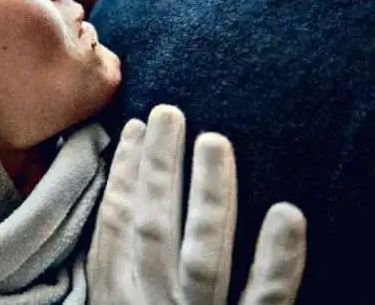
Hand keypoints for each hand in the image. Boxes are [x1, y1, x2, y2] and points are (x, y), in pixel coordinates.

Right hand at [87, 105, 305, 304]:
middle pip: (153, 227)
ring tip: (214, 140)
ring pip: (202, 252)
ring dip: (208, 194)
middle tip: (169, 112)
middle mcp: (153, 300)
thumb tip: (121, 199)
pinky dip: (277, 259)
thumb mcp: (112, 301)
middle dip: (159, 167)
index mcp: (118, 291)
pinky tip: (286, 212)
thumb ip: (115, 261)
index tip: (136, 126)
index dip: (125, 172)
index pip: (117, 223)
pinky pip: (264, 297)